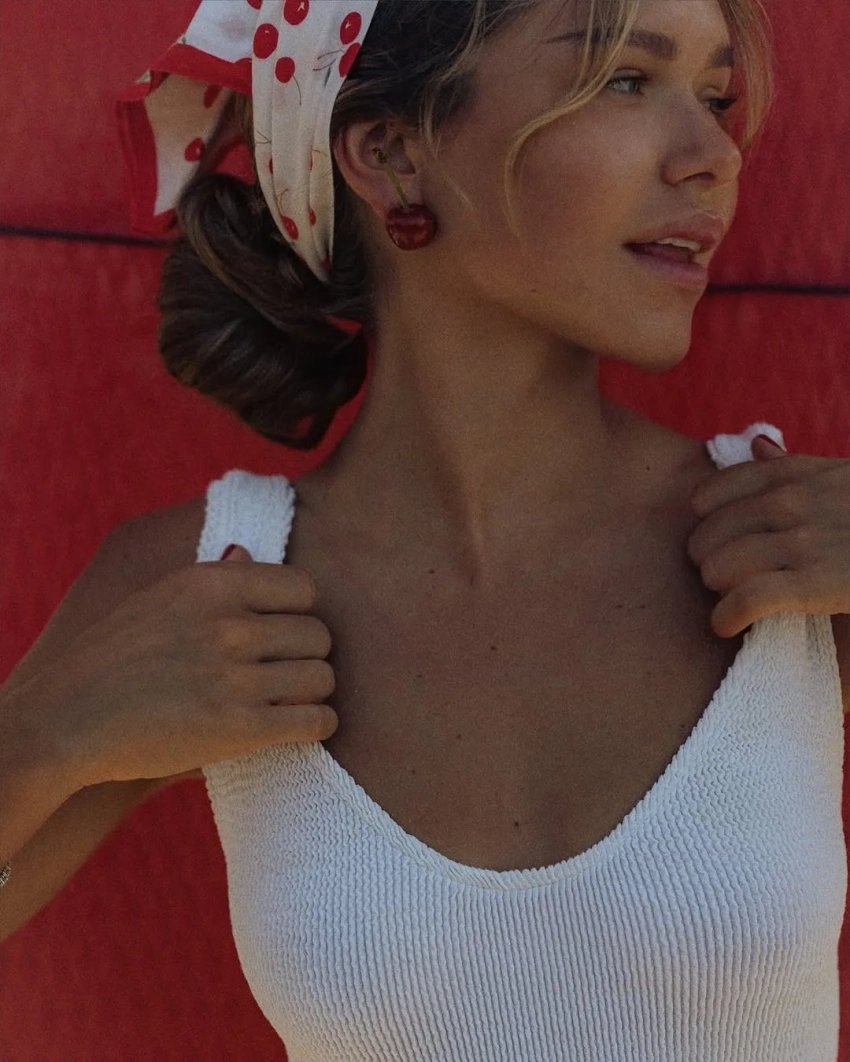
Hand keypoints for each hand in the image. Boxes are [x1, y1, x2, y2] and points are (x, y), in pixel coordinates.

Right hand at [40, 544, 337, 788]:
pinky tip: (302, 726)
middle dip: (309, 654)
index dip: (301, 612)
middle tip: (292, 670)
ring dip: (314, 691)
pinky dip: (317, 725)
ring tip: (296, 698)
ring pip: (322, 678)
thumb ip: (212, 578)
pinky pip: (313, 721)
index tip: (286, 630)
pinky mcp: (239, 729)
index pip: (304, 587)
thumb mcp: (158, 599)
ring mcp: (235, 678)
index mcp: (212, 585)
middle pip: (318, 635)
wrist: (67, 720)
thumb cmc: (115, 658)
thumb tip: (246, 552)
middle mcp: (228, 625)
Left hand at [686, 435, 849, 637]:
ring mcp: (806, 541)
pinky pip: (747, 597)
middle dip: (706, 558)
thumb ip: (798, 466)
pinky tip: (724, 626)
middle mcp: (795, 501)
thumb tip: (759, 444)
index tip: (707, 535)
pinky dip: (726, 615)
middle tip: (717, 577)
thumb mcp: (844, 477)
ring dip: (715, 589)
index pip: (719, 489)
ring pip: (720, 564)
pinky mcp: (818, 582)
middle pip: (710, 531)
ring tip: (727, 600)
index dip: (704, 518)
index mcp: (801, 474)